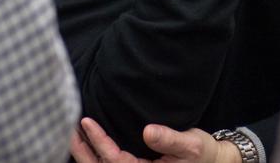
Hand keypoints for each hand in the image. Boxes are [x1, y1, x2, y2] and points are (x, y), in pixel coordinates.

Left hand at [70, 117, 240, 162]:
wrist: (213, 161)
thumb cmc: (203, 154)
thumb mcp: (191, 145)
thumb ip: (170, 139)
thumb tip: (148, 131)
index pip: (115, 160)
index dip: (99, 142)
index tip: (86, 122)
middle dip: (82, 150)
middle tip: (66, 128)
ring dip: (86, 152)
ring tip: (71, 132)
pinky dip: (96, 153)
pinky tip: (87, 139)